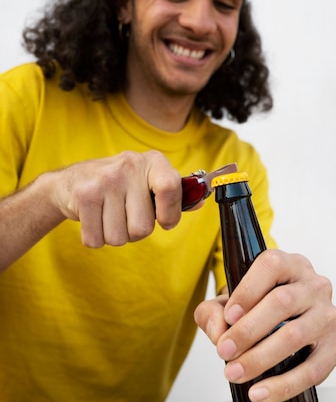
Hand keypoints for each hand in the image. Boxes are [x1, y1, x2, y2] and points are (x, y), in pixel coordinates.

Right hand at [49, 150, 181, 246]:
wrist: (69, 182)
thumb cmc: (117, 187)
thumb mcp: (146, 183)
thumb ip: (173, 196)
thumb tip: (200, 202)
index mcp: (153, 162)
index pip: (172, 188)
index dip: (170, 214)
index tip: (164, 222)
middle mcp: (130, 165)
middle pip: (143, 227)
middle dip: (134, 232)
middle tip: (124, 215)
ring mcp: (105, 179)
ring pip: (119, 237)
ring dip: (113, 236)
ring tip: (107, 216)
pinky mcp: (84, 194)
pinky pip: (96, 239)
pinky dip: (94, 238)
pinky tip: (92, 219)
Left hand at [194, 249, 335, 401]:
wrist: (285, 325)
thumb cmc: (257, 309)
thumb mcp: (229, 303)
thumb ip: (212, 312)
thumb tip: (218, 332)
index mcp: (290, 265)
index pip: (271, 266)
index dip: (248, 291)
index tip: (228, 316)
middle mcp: (314, 285)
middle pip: (282, 302)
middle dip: (248, 331)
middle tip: (224, 351)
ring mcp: (329, 314)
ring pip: (296, 335)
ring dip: (261, 358)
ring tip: (235, 372)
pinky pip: (314, 369)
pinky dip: (285, 385)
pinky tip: (261, 391)